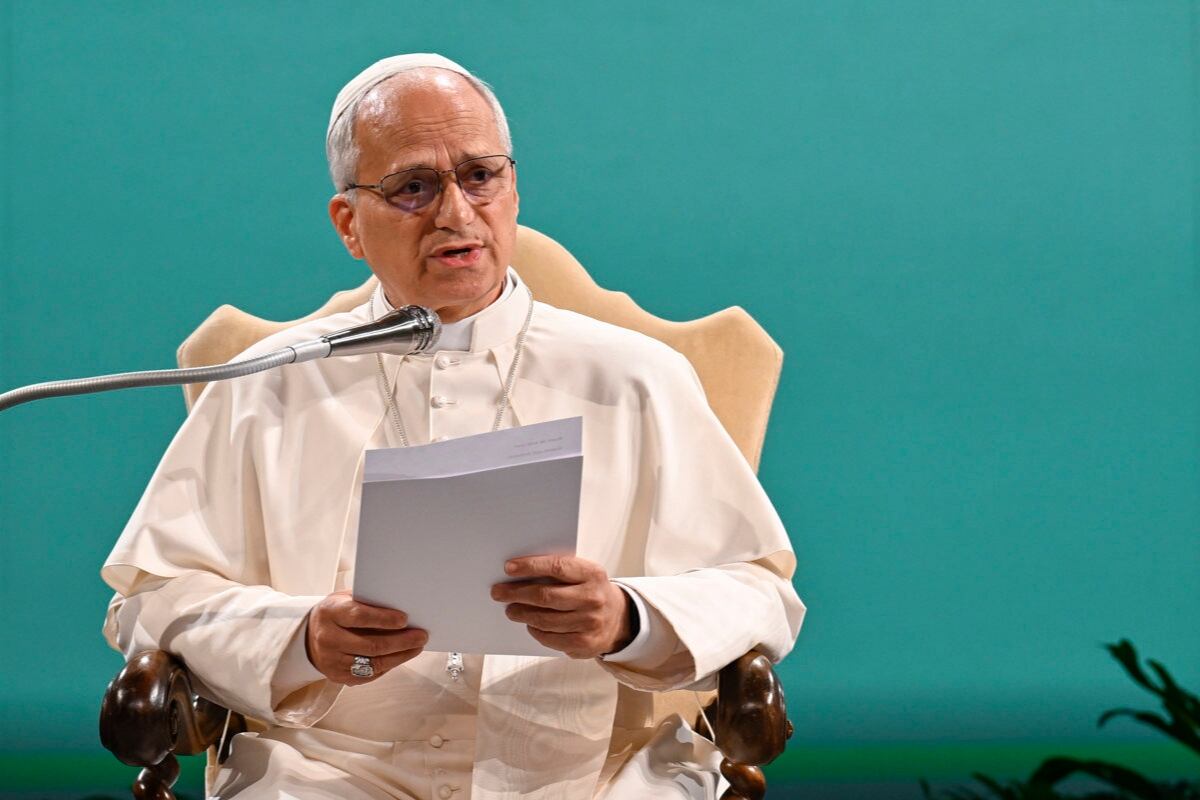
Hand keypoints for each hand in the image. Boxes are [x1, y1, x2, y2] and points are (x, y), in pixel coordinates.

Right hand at [305, 590, 427, 684]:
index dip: (384, 619)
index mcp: (330, 613)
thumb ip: (368, 602)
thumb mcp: (346, 599)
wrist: (309, 636)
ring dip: (400, 656)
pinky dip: (389, 665)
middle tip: (421, 636)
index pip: (359, 617)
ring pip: (372, 663)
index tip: (405, 619)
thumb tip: (401, 607)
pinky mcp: (338, 676)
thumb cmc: (336, 613)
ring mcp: (332, 661)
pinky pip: (369, 674)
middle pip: (370, 645)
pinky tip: (401, 656)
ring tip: (416, 647)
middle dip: (400, 641)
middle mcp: (328, 638)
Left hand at [491, 555, 632, 658]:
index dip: (530, 566)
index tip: (508, 568)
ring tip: (510, 609)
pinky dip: (535, 631)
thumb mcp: (583, 574)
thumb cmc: (590, 591)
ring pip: (544, 619)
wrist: (618, 619)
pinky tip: (529, 624)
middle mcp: (593, 598)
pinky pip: (550, 638)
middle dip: (517, 593)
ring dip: (522, 614)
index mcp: (592, 574)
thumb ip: (559, 571)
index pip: (557, 567)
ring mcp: (590, 623)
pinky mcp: (584, 644)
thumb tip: (518, 572)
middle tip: (498, 592)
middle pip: (546, 596)